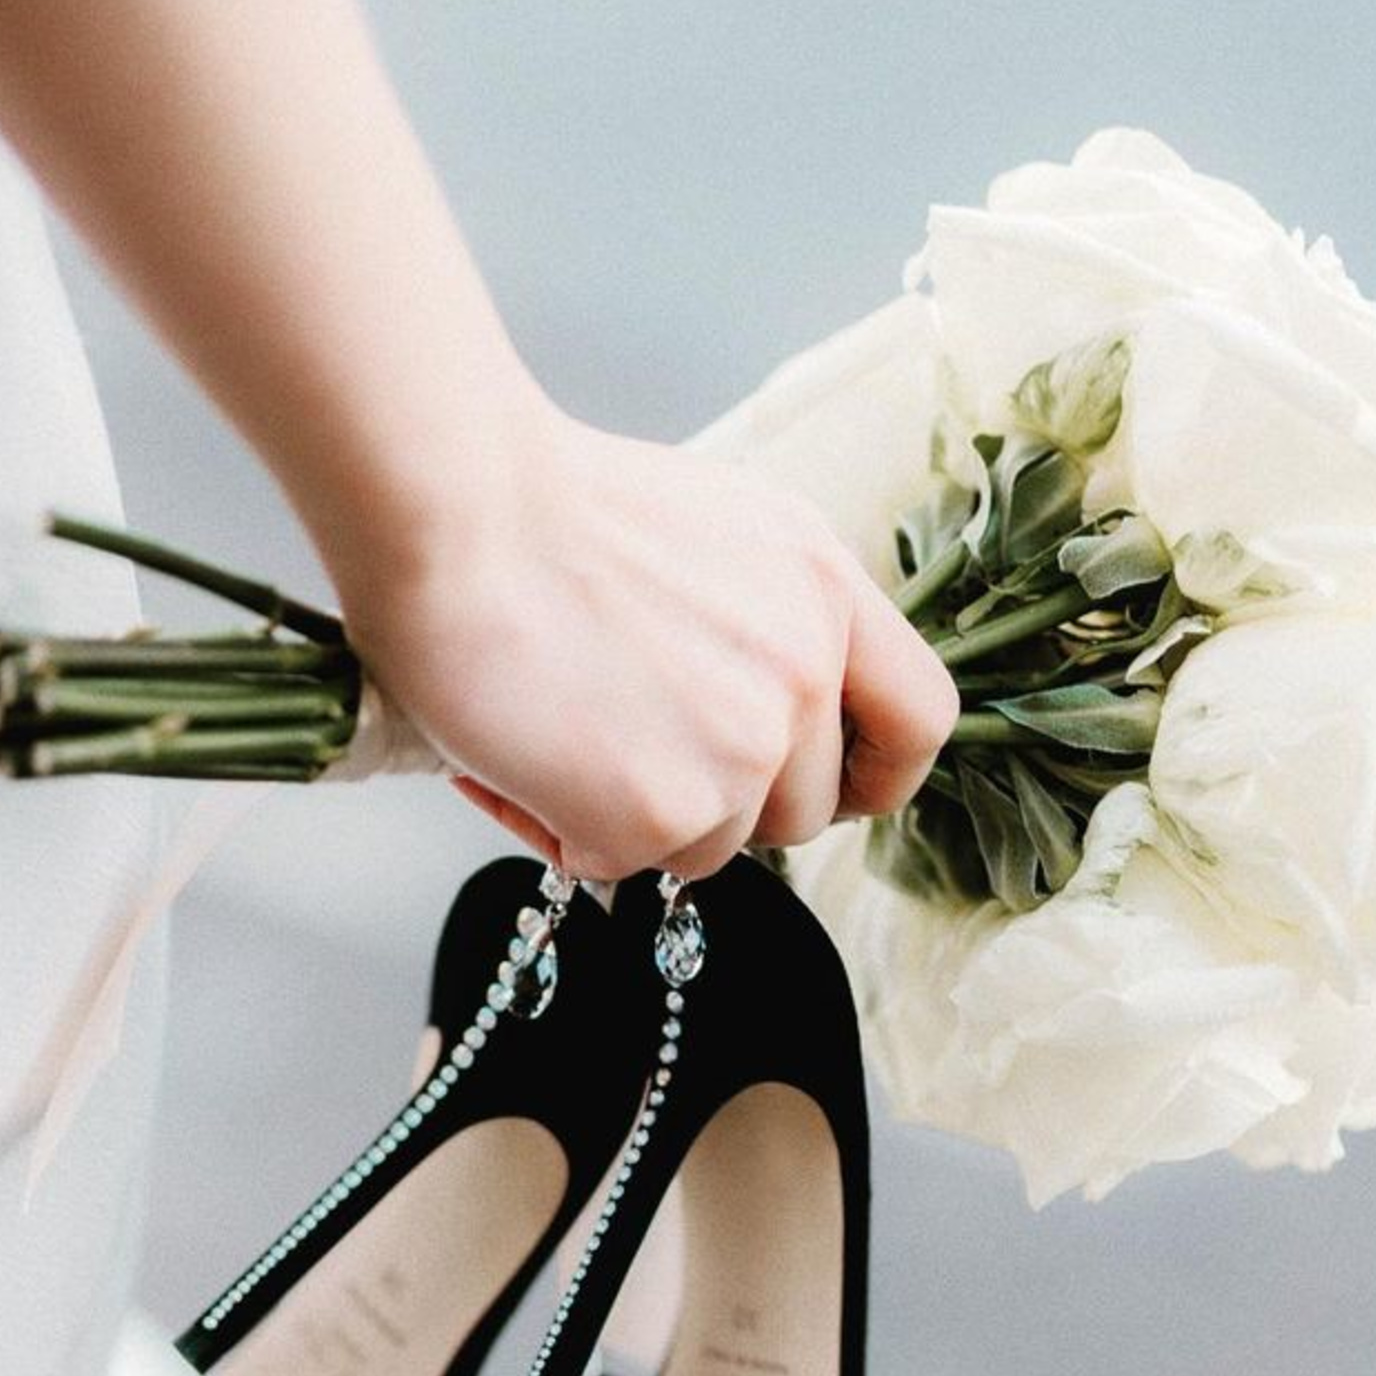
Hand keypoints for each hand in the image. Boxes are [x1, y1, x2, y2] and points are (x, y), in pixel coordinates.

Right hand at [329, 404, 960, 880]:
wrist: (458, 510)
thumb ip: (767, 620)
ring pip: (713, 847)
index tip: (831, 787)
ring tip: (558, 738)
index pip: (918, 721)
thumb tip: (753, 706)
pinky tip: (512, 760)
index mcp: (826, 590)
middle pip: (804, 809)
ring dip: (639, 819)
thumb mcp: (715, 532)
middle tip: (631, 753)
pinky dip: (561, 830)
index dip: (875, 774)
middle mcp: (803, 673)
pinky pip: (623, 866)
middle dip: (725, 805)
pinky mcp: (664, 812)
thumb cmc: (546, 509)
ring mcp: (742, 751)